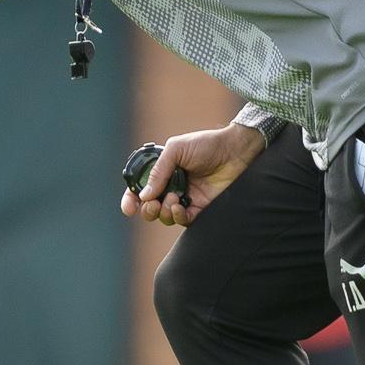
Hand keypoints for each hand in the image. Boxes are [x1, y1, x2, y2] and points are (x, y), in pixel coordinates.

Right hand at [119, 124, 265, 227]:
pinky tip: (180, 207)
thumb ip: (158, 170)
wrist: (235, 151)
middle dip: (147, 210)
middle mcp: (170, 185)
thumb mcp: (176, 149)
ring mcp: (185, 197)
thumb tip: (144, 195)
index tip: (129, 207)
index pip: (140, 188)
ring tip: (172, 200)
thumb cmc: (206, 144)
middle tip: (153, 204)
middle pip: (149, 206)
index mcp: (162, 170)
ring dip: (163, 212)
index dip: (131, 199)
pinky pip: (183, 220)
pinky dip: (178, 217)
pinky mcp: (200, 207)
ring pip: (164, 216)